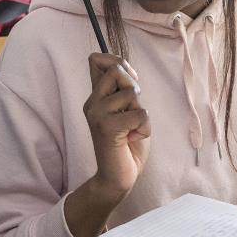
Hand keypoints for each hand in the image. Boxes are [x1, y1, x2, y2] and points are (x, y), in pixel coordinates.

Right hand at [81, 53, 150, 195]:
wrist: (118, 176)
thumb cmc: (126, 144)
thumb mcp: (126, 111)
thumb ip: (121, 91)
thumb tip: (122, 67)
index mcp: (96, 97)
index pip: (97, 60)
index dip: (117, 62)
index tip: (129, 80)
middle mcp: (92, 103)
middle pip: (116, 70)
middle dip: (134, 87)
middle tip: (132, 111)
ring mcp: (97, 114)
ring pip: (131, 93)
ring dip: (141, 112)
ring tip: (132, 128)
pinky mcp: (107, 127)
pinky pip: (140, 114)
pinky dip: (145, 128)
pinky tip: (133, 138)